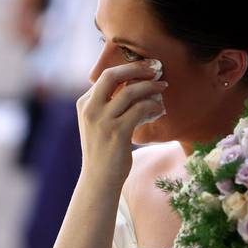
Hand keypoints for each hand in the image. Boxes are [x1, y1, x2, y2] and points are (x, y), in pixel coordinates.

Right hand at [77, 60, 167, 186]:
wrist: (99, 179)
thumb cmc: (104, 150)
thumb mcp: (99, 123)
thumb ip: (110, 104)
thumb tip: (138, 85)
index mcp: (84, 103)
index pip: (106, 76)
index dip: (129, 68)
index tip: (146, 67)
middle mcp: (90, 109)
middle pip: (113, 75)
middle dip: (137, 68)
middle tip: (156, 68)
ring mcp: (102, 120)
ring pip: (130, 91)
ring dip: (150, 87)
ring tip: (163, 88)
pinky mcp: (117, 132)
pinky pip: (140, 109)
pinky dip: (153, 105)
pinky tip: (160, 108)